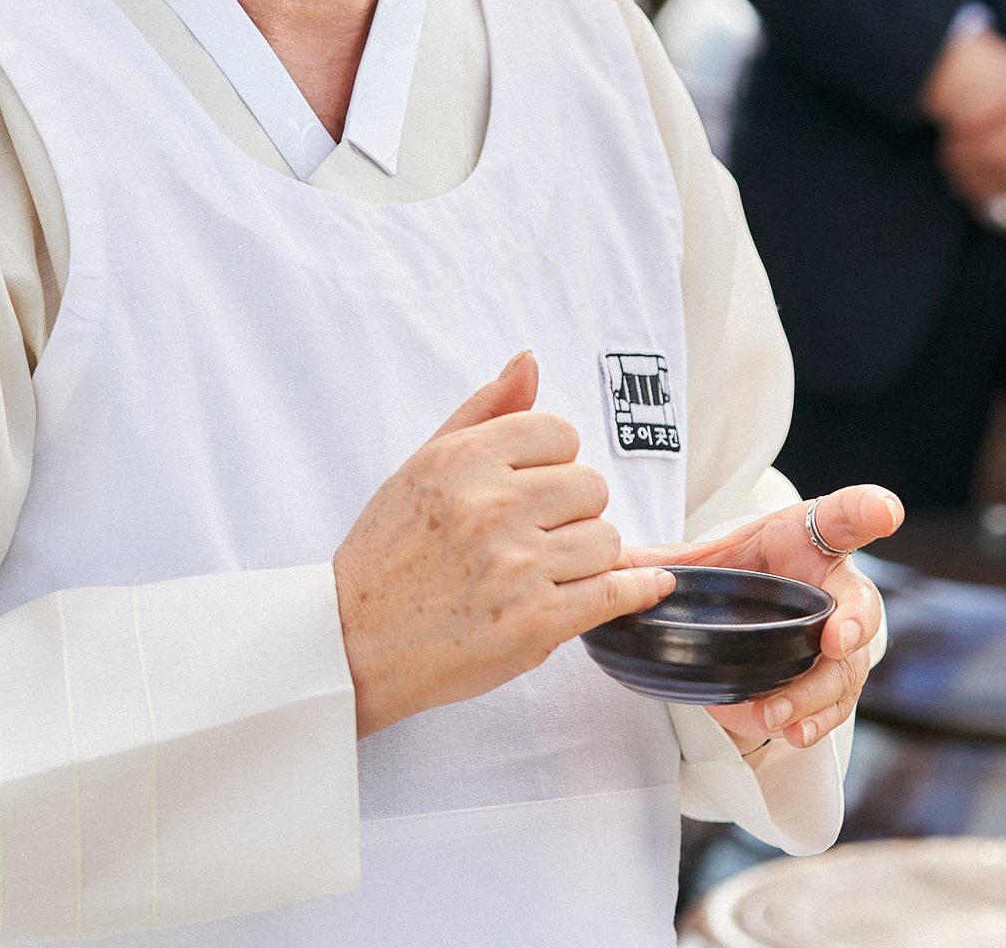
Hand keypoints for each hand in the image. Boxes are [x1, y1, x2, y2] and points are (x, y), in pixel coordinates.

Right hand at [332, 352, 673, 737]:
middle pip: (590, 486)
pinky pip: (616, 592)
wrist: (355, 643)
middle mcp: (492, 507)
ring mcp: (517, 567)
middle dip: (574, 509)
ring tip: (549, 568)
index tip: (536, 484)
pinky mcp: (537, 623)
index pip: (559, 433)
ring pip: (607, 540)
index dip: (554, 461)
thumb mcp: (421, 466)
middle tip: (540, 531)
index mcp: (464, 461)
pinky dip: (640, 588)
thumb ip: (483, 411)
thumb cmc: (386, 557)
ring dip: (589, 555)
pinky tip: (650, 583)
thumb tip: (529, 362)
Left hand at [625, 485, 903, 755]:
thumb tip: (605, 563)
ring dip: (815, 693)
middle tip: (836, 639)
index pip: (844, 517)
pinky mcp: (832, 682)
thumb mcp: (704, 559)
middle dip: (854, 621)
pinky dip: (813, 721)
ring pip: (846, 669)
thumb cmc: (741, 573)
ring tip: (779, 714)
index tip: (883, 512)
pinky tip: (792, 732)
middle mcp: (836, 588)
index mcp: (808, 539)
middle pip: (861, 603)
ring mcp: (841, 639)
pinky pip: (834, 706)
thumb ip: (661, 561)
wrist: (756, 613)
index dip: (868, 510)